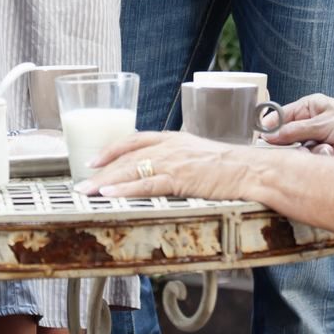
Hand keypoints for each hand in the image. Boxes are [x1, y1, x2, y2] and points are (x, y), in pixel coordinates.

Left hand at [85, 131, 258, 201]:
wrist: (251, 170)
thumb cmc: (233, 167)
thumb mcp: (201, 156)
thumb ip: (182, 160)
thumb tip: (170, 173)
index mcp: (174, 139)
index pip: (135, 140)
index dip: (112, 150)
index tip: (95, 160)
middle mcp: (170, 146)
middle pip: (127, 157)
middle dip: (101, 171)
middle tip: (81, 183)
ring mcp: (173, 162)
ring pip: (131, 170)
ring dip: (105, 182)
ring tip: (87, 192)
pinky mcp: (179, 178)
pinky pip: (146, 184)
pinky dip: (125, 190)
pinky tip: (110, 195)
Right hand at [260, 95, 333, 163]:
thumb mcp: (324, 123)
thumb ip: (294, 131)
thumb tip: (268, 136)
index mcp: (311, 107)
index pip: (281, 116)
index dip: (272, 128)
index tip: (264, 140)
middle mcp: (315, 123)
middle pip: (290, 139)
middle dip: (299, 146)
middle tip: (306, 148)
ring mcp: (323, 141)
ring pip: (304, 153)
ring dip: (319, 153)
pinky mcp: (332, 157)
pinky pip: (318, 162)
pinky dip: (329, 159)